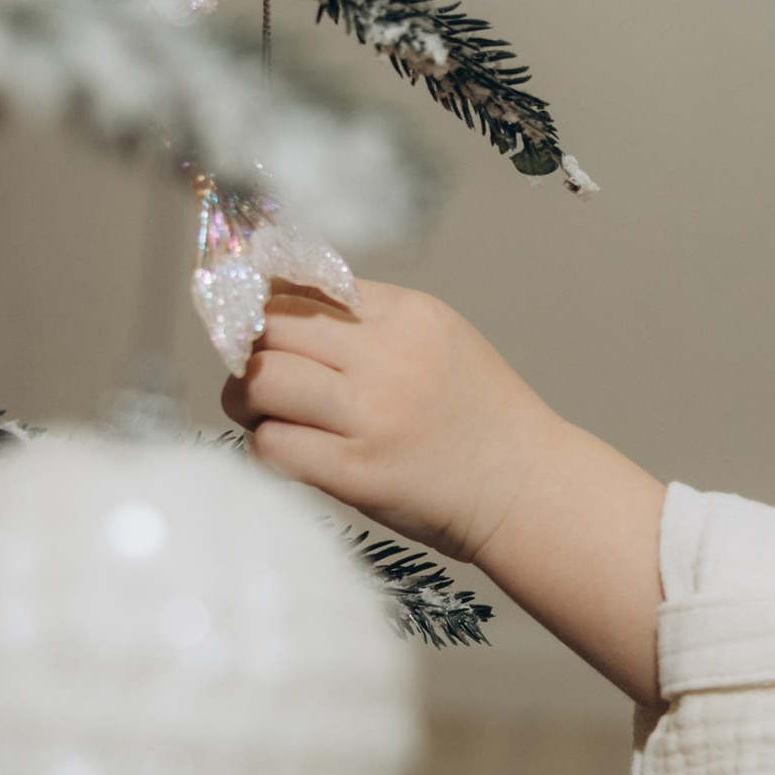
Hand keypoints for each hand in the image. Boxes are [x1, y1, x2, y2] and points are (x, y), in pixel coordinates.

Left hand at [225, 277, 544, 559]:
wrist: (527, 487)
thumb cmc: (478, 415)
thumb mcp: (440, 339)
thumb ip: (371, 320)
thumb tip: (281, 304)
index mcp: (407, 314)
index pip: (302, 287)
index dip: (266, 309)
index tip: (262, 333)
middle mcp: (387, 357)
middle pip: (271, 329)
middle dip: (249, 353)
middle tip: (260, 379)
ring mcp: (371, 416)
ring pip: (261, 382)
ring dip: (246, 400)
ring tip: (266, 416)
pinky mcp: (358, 473)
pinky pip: (273, 446)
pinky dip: (266, 447)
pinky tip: (289, 452)